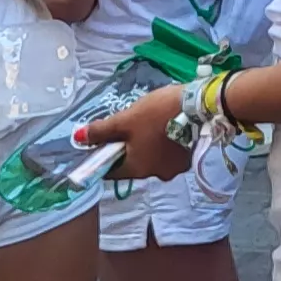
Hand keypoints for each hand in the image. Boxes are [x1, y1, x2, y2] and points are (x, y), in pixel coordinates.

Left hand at [77, 84, 194, 186]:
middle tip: (129, 125)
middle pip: (133, 164)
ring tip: (151, 123)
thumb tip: (78, 138)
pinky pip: (169, 152)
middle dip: (128, 148)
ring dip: (148, 146)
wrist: (202, 106)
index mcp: (136, 169)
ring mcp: (175, 168)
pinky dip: (164, 143)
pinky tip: (167, 125)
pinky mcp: (189, 157)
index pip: (111, 171)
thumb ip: (101, 131)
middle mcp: (155, 174)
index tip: (101, 142)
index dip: (102, 157)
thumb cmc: (157, 115)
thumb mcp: (125, 119)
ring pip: (153, 158)